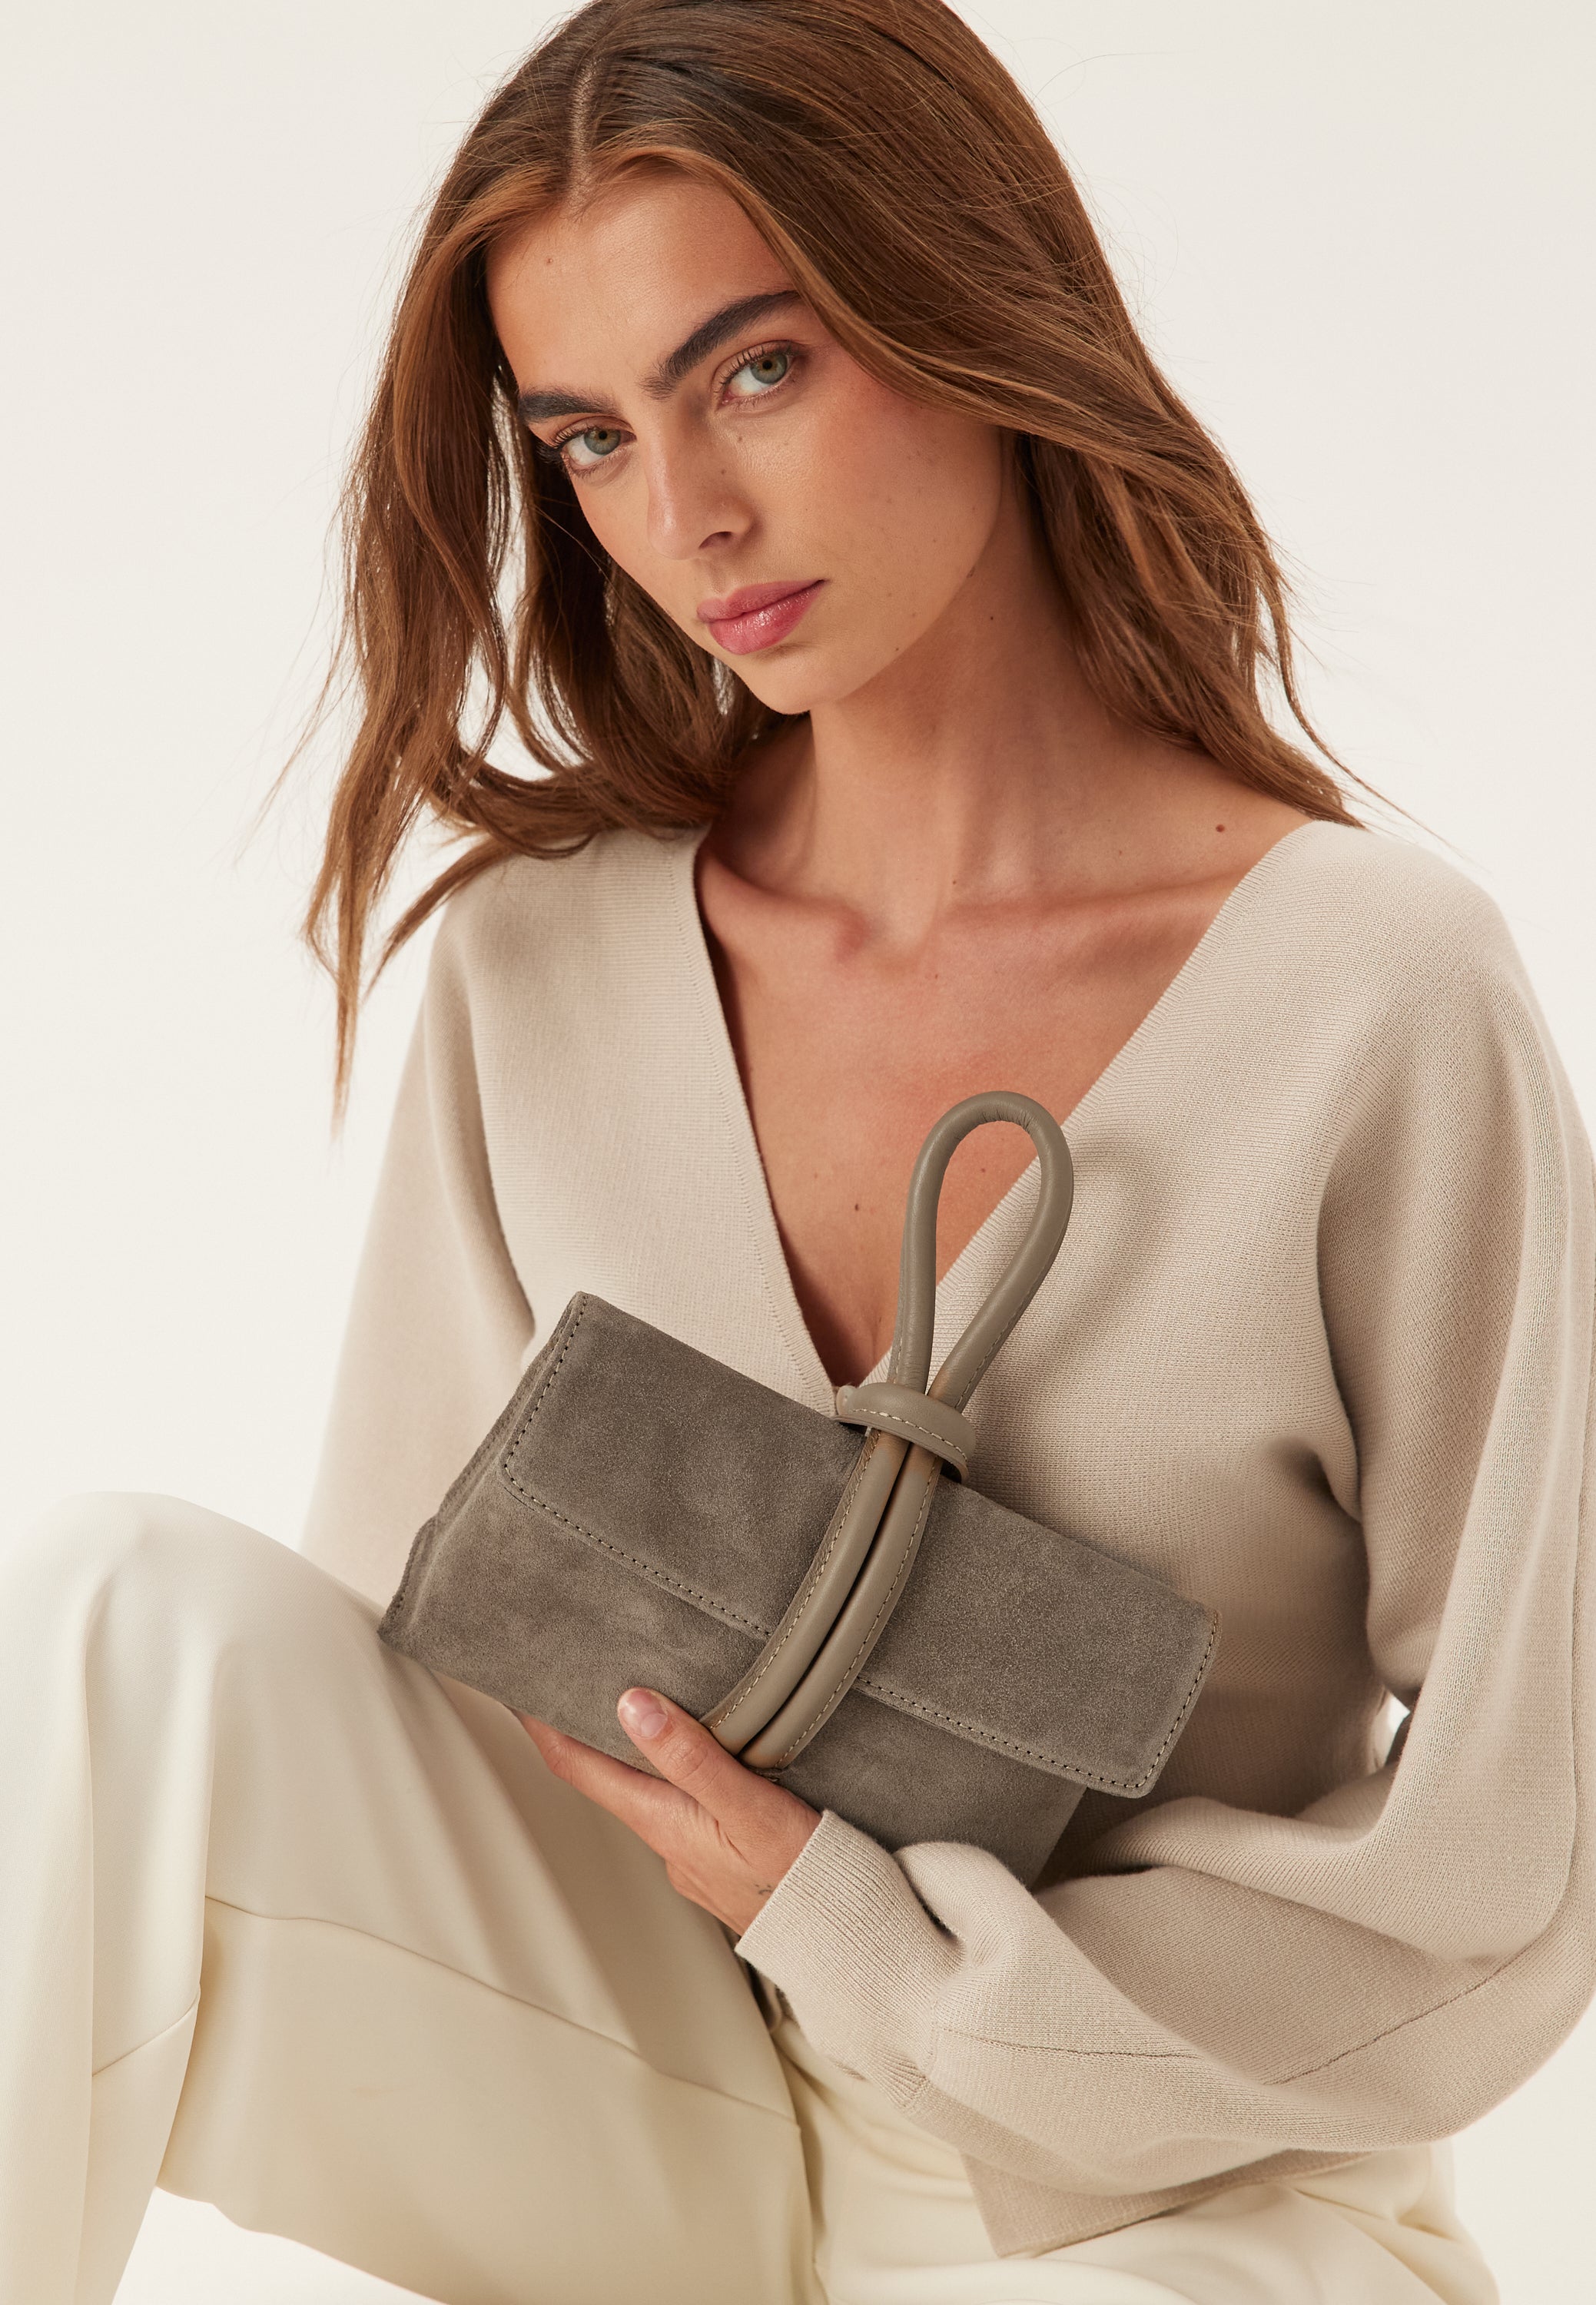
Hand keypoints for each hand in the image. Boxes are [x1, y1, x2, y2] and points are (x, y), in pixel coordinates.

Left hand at [519, 1688, 819, 1933]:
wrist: (847, 1945)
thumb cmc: (807, 1880)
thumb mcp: (750, 1809)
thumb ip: (691, 1758)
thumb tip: (632, 1705)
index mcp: (665, 1824)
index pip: (581, 1769)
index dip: (546, 1727)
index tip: (522, 1690)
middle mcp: (670, 1844)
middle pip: (610, 1779)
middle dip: (588, 1734)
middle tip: (574, 1684)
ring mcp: (696, 1858)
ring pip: (651, 1795)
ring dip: (636, 1757)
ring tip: (635, 1712)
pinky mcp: (725, 1864)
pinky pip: (687, 1812)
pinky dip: (679, 1780)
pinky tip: (703, 1767)